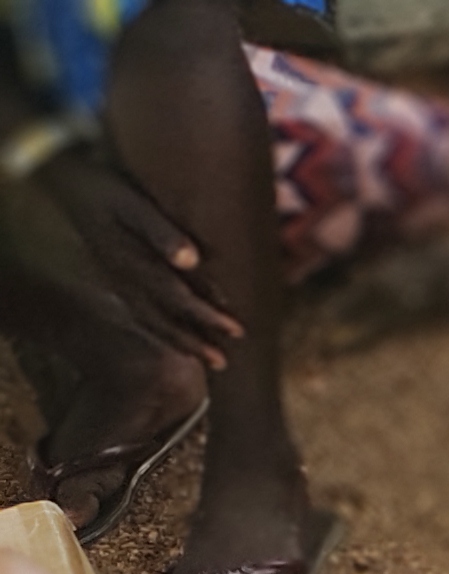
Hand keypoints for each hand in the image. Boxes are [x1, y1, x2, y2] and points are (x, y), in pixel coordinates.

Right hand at [32, 150, 236, 366]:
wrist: (59, 182)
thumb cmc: (102, 189)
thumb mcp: (131, 203)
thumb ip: (161, 232)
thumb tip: (191, 260)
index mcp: (131, 263)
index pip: (176, 297)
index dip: (206, 316)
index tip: (237, 331)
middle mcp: (120, 279)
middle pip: (162, 319)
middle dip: (194, 341)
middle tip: (223, 364)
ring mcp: (111, 281)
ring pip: (148, 321)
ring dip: (178, 342)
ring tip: (207, 360)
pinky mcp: (107, 279)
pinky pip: (135, 313)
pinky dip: (157, 330)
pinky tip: (172, 338)